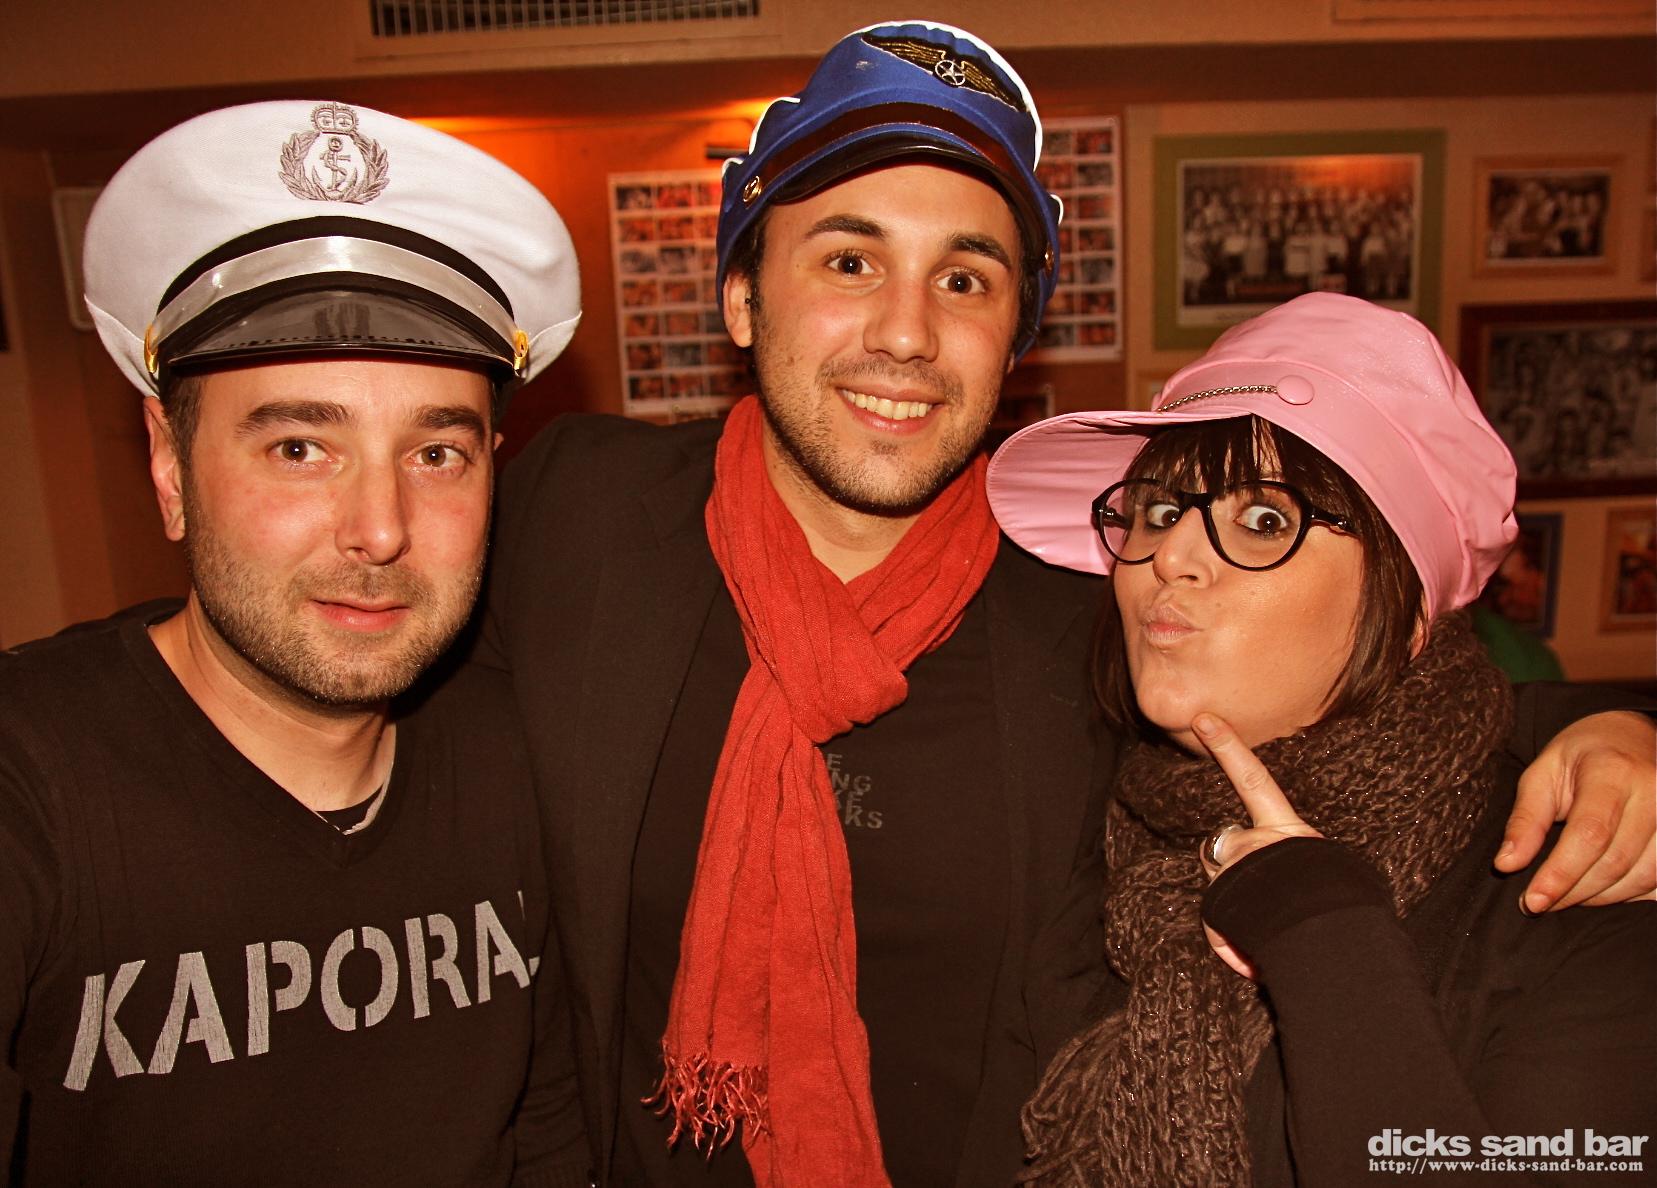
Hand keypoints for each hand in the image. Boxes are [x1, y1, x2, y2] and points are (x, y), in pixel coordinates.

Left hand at [1192, 712, 1322, 979]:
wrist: (1335, 943)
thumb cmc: (1338, 915)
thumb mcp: (1322, 878)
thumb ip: (1291, 869)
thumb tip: (1284, 882)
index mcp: (1290, 832)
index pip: (1255, 779)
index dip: (1229, 748)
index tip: (1203, 719)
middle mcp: (1258, 842)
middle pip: (1222, 842)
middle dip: (1227, 865)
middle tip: (1256, 898)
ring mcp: (1236, 867)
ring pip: (1217, 881)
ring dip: (1231, 906)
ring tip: (1266, 934)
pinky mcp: (1220, 895)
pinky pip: (1216, 922)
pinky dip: (1228, 940)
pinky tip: (1253, 958)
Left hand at [1500, 711, 1656, 912]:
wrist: (1633, 737)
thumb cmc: (1580, 756)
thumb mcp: (1542, 774)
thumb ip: (1526, 820)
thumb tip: (1507, 864)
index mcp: (1613, 772)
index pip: (1590, 834)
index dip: (1560, 874)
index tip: (1532, 901)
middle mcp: (1654, 793)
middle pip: (1616, 862)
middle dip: (1574, 892)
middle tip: (1537, 903)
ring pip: (1642, 877)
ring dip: (1600, 897)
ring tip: (1564, 895)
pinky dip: (1628, 894)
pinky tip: (1599, 891)